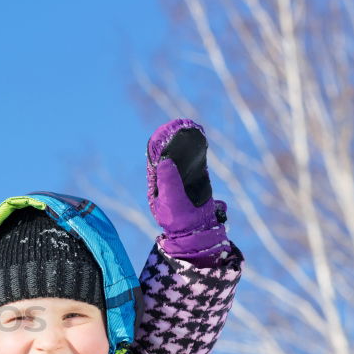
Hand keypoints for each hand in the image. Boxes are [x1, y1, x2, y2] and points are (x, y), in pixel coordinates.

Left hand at [146, 119, 228, 265]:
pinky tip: (198, 136)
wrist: (196, 230)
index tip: (162, 131)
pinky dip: (196, 149)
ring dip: (184, 142)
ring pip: (181, 156)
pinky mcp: (195, 179)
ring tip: (187, 126)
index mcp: (157, 184)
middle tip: (177, 124)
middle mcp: (167, 179)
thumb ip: (168, 181)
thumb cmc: (178, 219)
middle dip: (171, 140)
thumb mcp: (171, 200)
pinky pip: (194, 161)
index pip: (154, 160)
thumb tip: (164, 160)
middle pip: (167, 155)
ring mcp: (181, 178)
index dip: (157, 146)